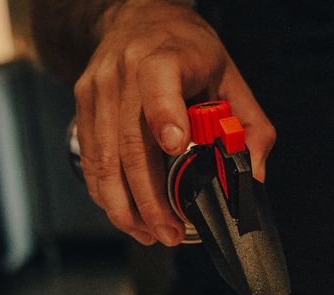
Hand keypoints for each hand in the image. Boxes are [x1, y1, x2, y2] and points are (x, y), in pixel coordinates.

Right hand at [74, 0, 274, 245]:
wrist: (139, 20)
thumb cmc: (187, 50)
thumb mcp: (229, 77)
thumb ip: (249, 127)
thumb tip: (251, 178)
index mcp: (162, 59)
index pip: (159, 86)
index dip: (165, 117)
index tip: (176, 146)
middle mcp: (122, 73)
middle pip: (129, 144)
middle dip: (149, 199)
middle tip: (171, 232)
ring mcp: (97, 91)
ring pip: (104, 161)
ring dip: (126, 208)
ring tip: (151, 234)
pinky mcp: (82, 107)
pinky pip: (91, 161)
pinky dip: (108, 196)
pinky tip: (130, 217)